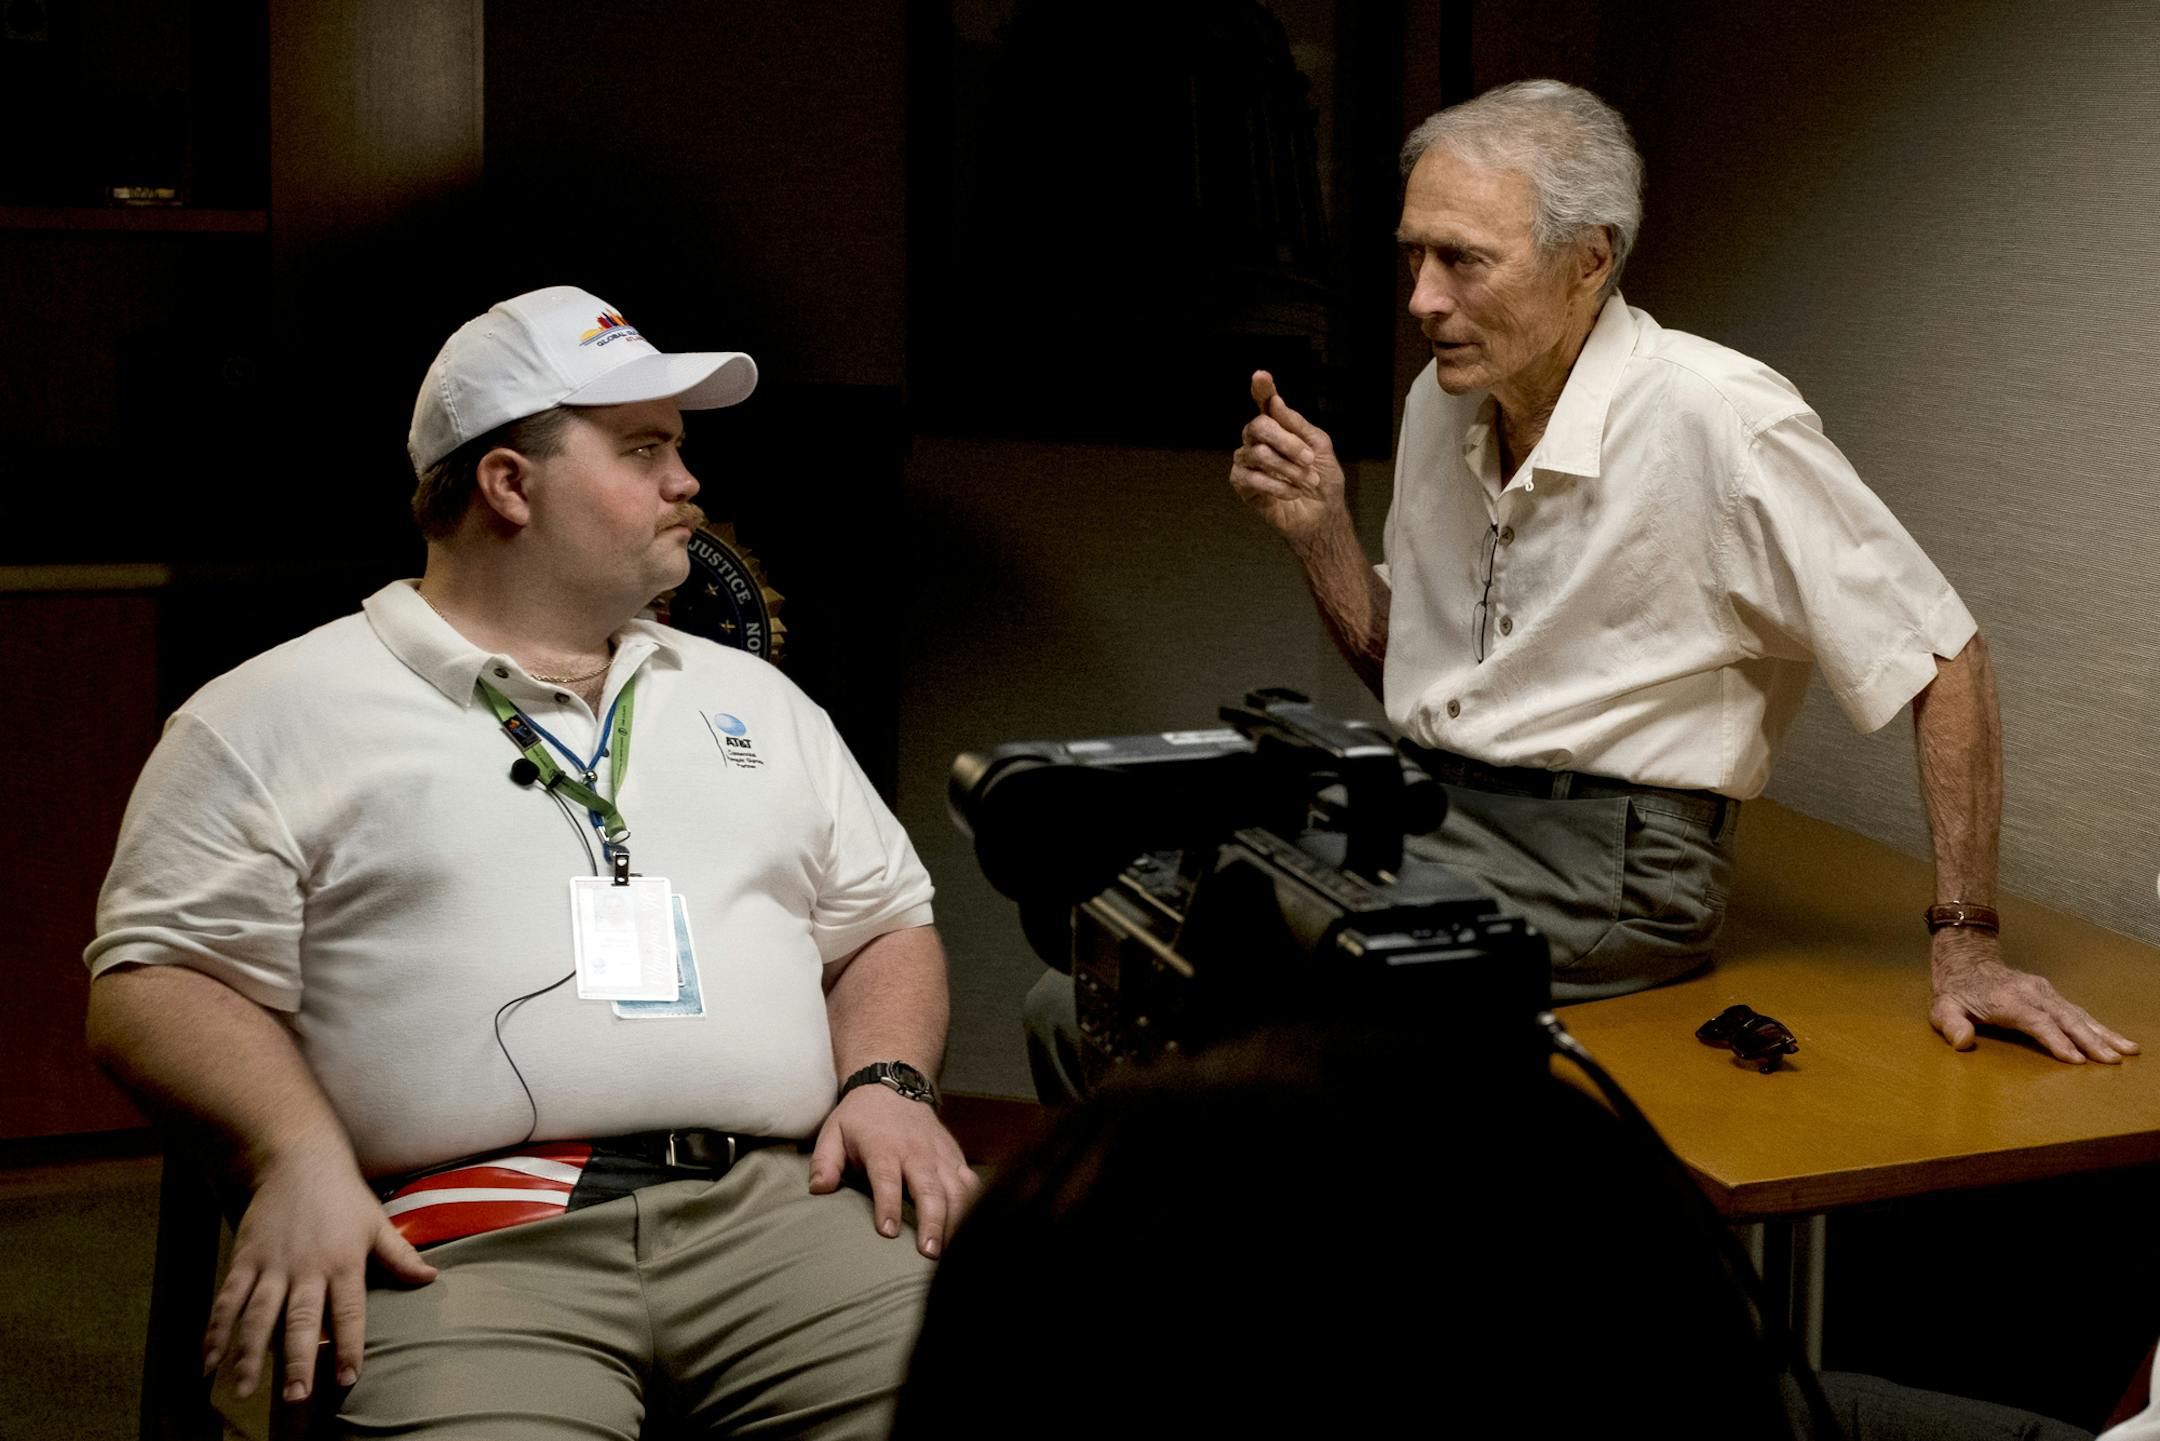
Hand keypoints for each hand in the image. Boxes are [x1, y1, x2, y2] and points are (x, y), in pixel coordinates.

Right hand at [205, 1145, 436, 1400]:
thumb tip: (430, 1279)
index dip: (350, 1346)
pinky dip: (215, 1331)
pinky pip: (227, 1300)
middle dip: (298, 1361)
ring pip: (259, 1316)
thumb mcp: (375, 1222)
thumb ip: (400, 1255)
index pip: (350, 1313)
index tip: (348, 1379)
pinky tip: (207, 1361)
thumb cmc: (342, 1195)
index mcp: (344, 1263)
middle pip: (302, 1320)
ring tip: (244, 1389)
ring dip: (249, 1355)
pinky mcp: (244, 1259)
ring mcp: (272, 1265)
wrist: (295, 1160)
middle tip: (295, 1397)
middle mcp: (307, 1268)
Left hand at [807, 1084, 978, 1257]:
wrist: (895, 1085)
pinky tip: (971, 1231)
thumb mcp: (833, 1132)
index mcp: (883, 1147)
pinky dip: (974, 1206)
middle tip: (930, 1253)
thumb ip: (824, 1162)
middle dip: (932, 1221)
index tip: (888, 1232)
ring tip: (951, 1251)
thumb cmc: (860, 1119)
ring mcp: (940, 1155)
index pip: (887, 1178)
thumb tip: (819, 1190)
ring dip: (957, 1220)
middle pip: (929, 1189)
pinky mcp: (955, 1158)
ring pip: (956, 1189)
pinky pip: (971, 1184)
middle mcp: (916, 1152)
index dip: (888, 1205)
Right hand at [1230, 371, 1348, 550]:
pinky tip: (1292, 493)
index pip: (1265, 403)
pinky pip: (1253, 478)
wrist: (1323, 515)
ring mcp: (1247, 461)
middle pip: (1258, 426)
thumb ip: (1298, 425)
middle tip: (1309, 459)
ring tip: (1306, 481)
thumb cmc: (1323, 480)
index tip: (1261, 376)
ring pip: (1258, 454)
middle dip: (1288, 443)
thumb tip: (1275, 404)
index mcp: (1278, 427)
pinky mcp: (1242, 484)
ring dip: (1289, 469)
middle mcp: (1258, 440)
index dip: (1261, 388)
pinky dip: (1279, 487)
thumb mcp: (1320, 446)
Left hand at [1929, 931, 2139, 1063]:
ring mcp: (2043, 991)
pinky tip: (2114, 1038)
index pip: (2037, 1022)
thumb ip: (1951, 1026)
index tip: (2076, 1059)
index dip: (2056, 1041)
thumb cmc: (1955, 992)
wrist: (1966, 961)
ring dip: (2103, 1032)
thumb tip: (1962, 1043)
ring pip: (2077, 1013)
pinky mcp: (2049, 993)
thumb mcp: (1943, 1009)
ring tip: (2128, 1050)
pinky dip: (2097, 1025)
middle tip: (2112, 1060)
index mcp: (2008, 1000)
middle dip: (2090, 1040)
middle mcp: (2031, 993)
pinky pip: (2076, 1010)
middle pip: (2065, 1018)